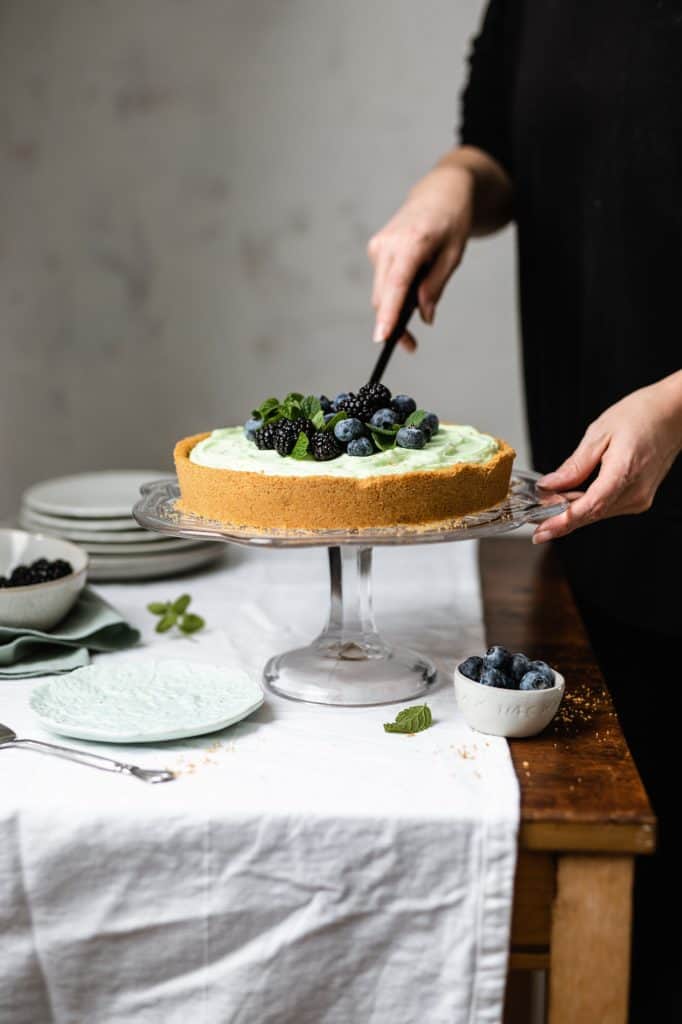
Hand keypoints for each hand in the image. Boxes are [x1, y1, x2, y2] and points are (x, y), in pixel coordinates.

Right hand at [367, 163, 474, 348]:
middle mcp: (388, 244)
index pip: (396, 285)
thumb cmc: (451, 221)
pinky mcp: (376, 249)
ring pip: (381, 293)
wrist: (439, 193)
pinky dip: (393, 295)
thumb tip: (423, 315)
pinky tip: (411, 290)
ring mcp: (378, 246)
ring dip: (393, 312)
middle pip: (384, 297)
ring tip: (414, 324)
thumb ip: (436, 286)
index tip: (382, 338)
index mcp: (411, 243)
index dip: (389, 314)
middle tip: (411, 346)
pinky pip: (383, 282)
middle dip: (393, 325)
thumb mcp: (453, 255)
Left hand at [533, 372, 681, 542]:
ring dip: (572, 512)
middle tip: (534, 521)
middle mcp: (635, 492)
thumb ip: (574, 465)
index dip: (563, 521)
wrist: (671, 414)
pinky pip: (607, 507)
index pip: (590, 507)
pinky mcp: (639, 497)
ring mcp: (640, 498)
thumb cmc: (640, 415)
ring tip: (548, 505)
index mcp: (624, 472)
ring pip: (598, 513)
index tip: (541, 530)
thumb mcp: (599, 433)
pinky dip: (587, 505)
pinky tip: (571, 498)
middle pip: (591, 514)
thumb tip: (549, 485)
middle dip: (561, 519)